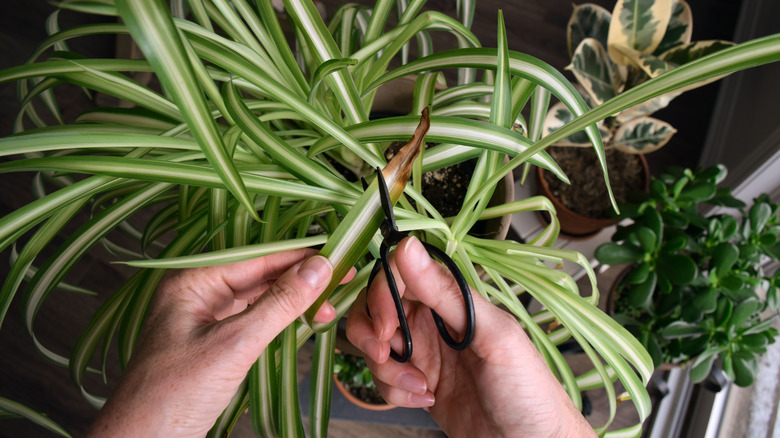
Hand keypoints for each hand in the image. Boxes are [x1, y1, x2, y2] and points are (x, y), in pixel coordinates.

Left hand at [89, 249, 345, 436]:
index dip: (299, 258)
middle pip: (258, 277)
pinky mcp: (211, 345)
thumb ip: (280, 303)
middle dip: (299, 280)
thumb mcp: (236, 344)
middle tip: (340, 282)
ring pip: (257, 299)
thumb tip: (319, 268)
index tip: (336, 256)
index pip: (256, 259)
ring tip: (326, 306)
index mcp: (192, 282)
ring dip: (291, 302)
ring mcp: (202, 321)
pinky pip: (250, 321)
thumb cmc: (176, 394)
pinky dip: (277, 321)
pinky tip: (300, 320)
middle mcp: (196, 295)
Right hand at [346, 236, 593, 437]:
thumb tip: (409, 248)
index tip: (386, 324)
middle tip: (386, 353)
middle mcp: (435, 321)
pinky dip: (395, 391)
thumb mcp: (492, 335)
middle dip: (371, 331)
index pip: (400, 275)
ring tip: (419, 386)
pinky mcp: (418, 383)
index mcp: (454, 299)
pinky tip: (426, 398)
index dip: (383, 295)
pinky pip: (384, 378)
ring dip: (386, 368)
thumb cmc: (528, 390)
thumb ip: (447, 292)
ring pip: (376, 344)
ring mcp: (425, 352)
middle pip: (377, 307)